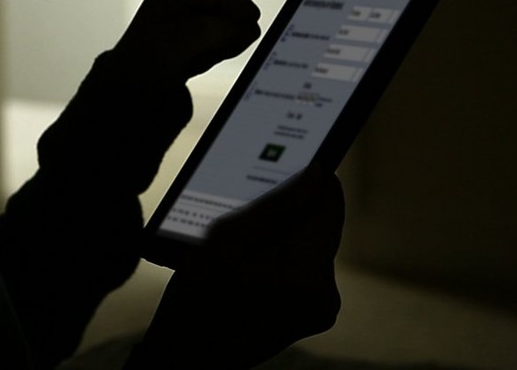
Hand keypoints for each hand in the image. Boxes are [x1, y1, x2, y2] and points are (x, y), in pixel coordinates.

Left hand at [111, 0, 308, 84]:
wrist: (139, 76)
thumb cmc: (150, 55)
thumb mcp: (178, 42)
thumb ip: (213, 29)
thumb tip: (243, 25)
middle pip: (243, 5)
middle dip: (231, 32)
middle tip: (200, 51)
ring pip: (244, 22)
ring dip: (227, 43)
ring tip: (197, 53)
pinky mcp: (210, 14)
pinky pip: (238, 31)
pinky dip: (226, 46)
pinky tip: (202, 53)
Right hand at [128, 164, 345, 369]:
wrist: (186, 357)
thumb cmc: (198, 297)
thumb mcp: (228, 239)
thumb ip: (278, 204)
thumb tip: (317, 172)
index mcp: (311, 272)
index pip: (329, 203)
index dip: (309, 179)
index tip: (283, 165)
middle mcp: (326, 293)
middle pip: (318, 225)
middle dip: (286, 211)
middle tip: (244, 208)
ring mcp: (319, 308)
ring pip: (306, 244)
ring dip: (279, 234)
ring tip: (238, 241)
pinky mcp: (309, 314)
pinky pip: (300, 267)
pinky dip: (278, 256)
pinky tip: (244, 261)